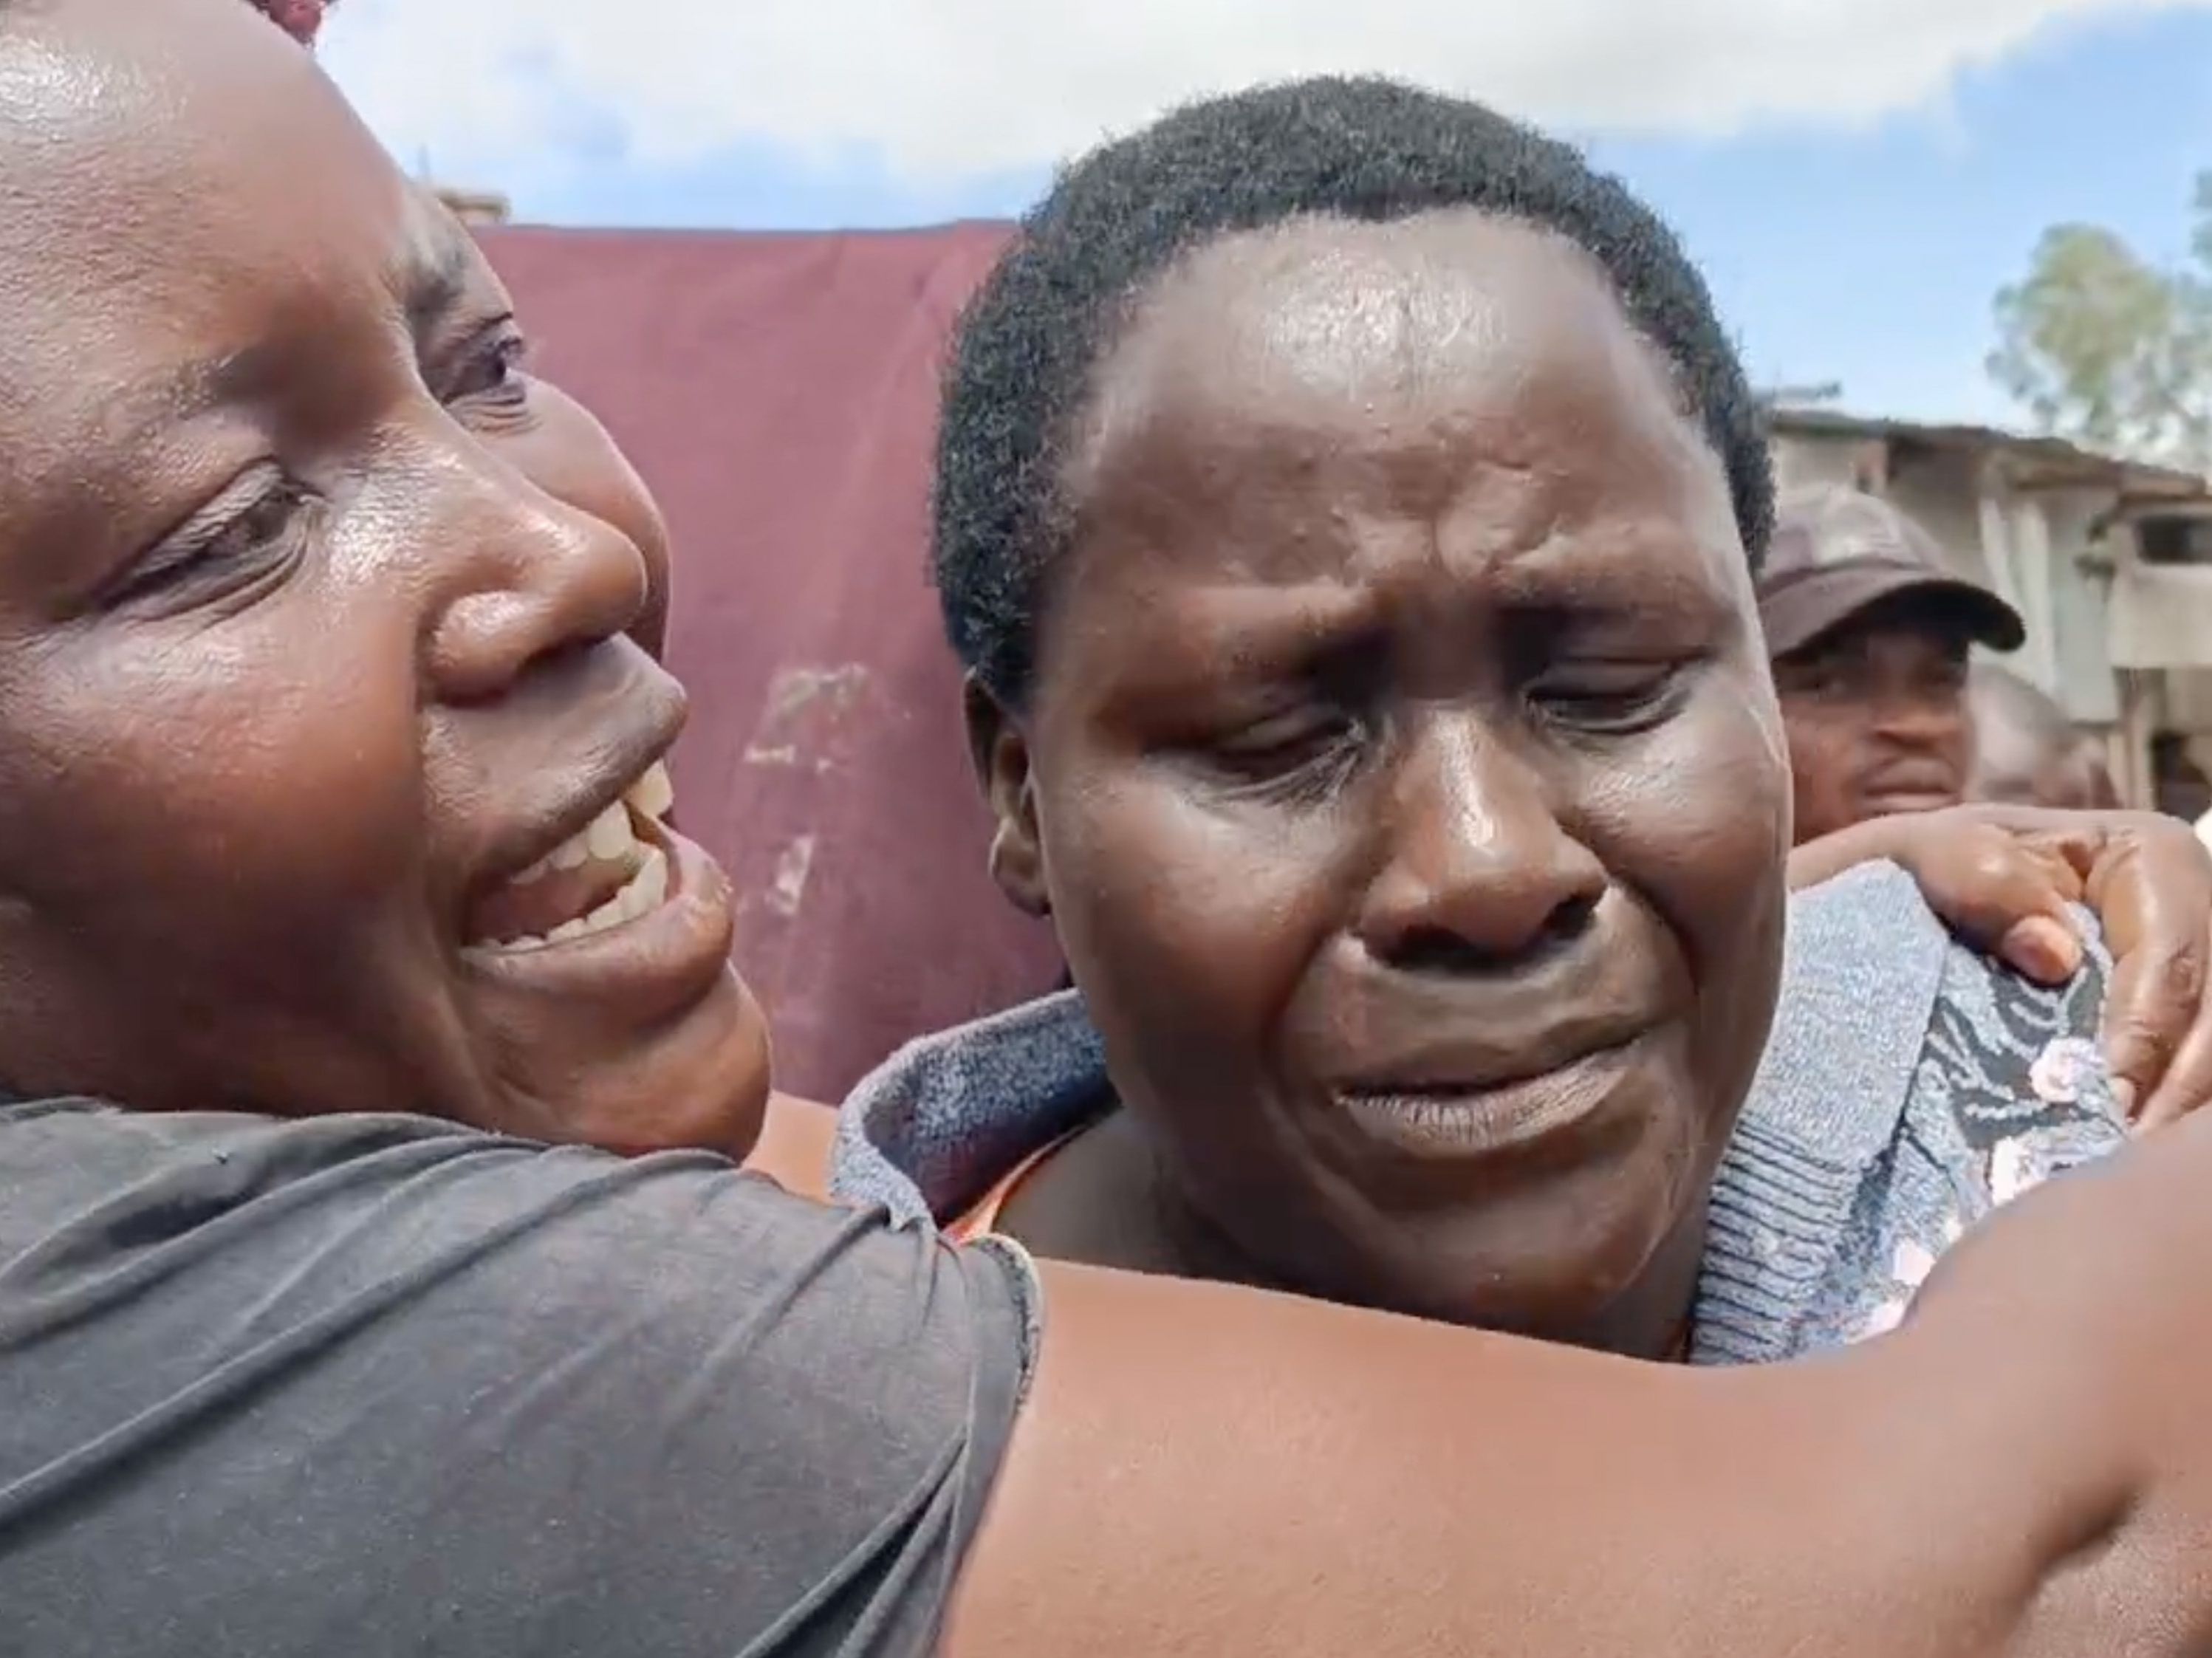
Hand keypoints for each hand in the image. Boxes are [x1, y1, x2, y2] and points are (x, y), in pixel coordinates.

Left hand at [1795, 806, 2211, 1127]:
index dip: (2144, 1033)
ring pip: (2209, 1058)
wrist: (1899, 905)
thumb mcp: (1928, 856)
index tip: (2105, 1101)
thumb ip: (1978, 880)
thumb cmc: (1922, 875)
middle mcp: (2195, 914)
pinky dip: (2158, 1116)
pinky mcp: (2172, 1027)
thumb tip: (2054, 956)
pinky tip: (2113, 1158)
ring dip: (2170, 1113)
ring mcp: (2193, 975)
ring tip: (2109, 1162)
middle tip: (2109, 1153)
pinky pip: (2185, 1077)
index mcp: (2151, 857)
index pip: (2171, 955)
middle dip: (2170, 1088)